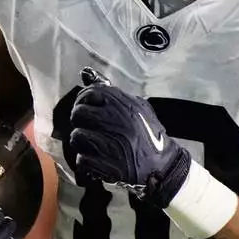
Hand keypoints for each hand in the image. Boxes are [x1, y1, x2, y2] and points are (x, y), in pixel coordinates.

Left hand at [68, 73, 189, 208]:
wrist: (162, 166)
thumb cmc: (148, 134)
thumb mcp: (136, 107)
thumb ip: (110, 91)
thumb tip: (85, 73)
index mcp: (123, 104)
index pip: (89, 93)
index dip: (83, 100)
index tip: (88, 108)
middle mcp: (115, 121)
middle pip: (78, 114)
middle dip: (81, 121)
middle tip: (90, 128)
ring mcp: (110, 144)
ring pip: (77, 137)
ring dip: (83, 143)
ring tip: (95, 145)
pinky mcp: (105, 165)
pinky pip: (81, 159)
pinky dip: (87, 162)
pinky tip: (97, 160)